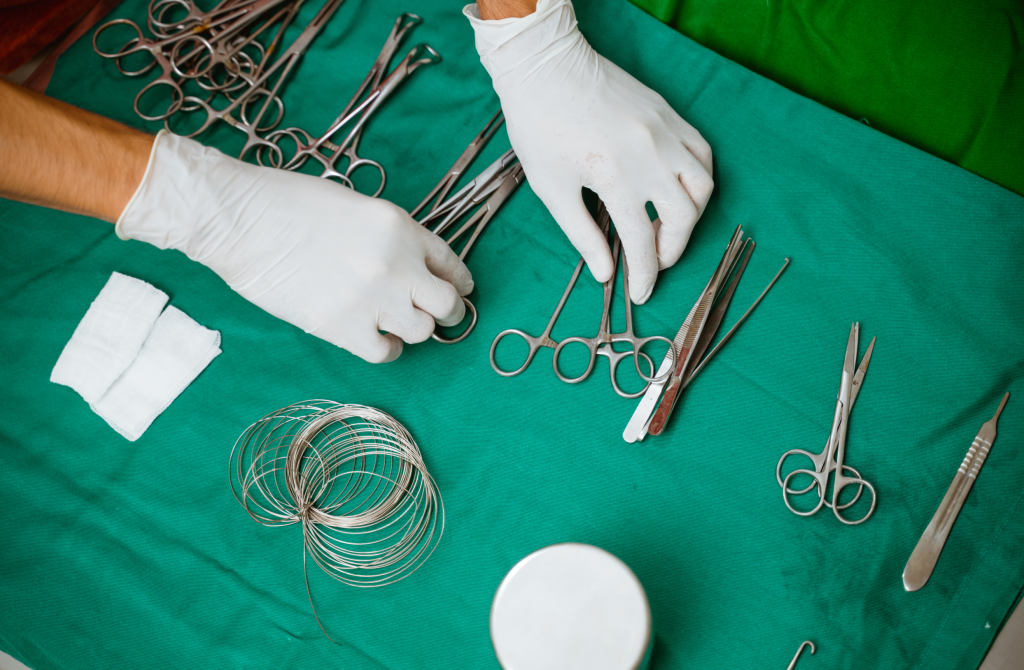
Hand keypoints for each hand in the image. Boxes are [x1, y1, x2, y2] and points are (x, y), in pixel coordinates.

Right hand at [118, 131, 472, 362]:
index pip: (450, 262)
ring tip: (396, 325)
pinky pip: (386, 353)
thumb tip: (407, 264)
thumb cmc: (287, 203)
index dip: (457, 281)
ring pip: (422, 332)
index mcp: (401, 228)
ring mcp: (375, 299)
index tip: (458, 291)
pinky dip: (386, 349)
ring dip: (413, 330)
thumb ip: (388, 236)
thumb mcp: (355, 206)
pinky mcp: (345, 329)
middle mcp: (398, 265)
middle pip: (447, 305)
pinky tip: (376, 340)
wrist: (240, 221)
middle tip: (436, 315)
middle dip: (447, 312)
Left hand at [465, 0, 713, 302]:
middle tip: (654, 261)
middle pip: (682, 218)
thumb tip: (605, 272)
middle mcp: (649, 156)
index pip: (641, 242)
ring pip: (702, 186)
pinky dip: (698, 177)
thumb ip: (582, 234)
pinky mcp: (670, 114)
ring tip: (668, 227)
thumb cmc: (540, 127)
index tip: (641, 294)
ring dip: (691, 215)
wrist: (546, 66)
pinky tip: (679, 189)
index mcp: (615, 178)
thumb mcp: (553, 189)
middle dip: (672, 249)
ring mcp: (665, 132)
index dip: (644, 275)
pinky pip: (702, 152)